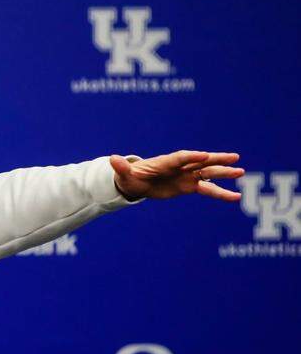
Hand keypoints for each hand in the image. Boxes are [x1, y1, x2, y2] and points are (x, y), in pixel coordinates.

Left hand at [110, 150, 242, 201]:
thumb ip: (121, 167)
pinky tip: (235, 197)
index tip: (204, 156)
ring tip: (241, 172)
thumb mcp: (124, 174)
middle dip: (215, 159)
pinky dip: (221, 193)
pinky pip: (208, 189)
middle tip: (234, 157)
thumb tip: (111, 159)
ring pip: (208, 173)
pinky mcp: (189, 186)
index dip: (191, 157)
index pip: (179, 158)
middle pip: (199, 161)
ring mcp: (186, 175)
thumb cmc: (129, 176)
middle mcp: (179, 167)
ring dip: (224, 173)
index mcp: (164, 162)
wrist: (135, 182)